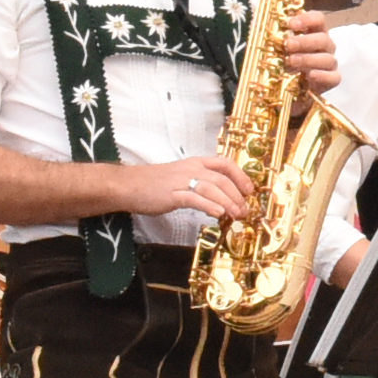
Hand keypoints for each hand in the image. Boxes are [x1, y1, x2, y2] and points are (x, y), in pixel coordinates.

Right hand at [124, 156, 253, 219]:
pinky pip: (195, 199)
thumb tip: (221, 199)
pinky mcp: (172, 194)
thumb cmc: (154, 184)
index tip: (249, 190)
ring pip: (212, 189)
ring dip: (228, 203)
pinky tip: (218, 214)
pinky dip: (209, 206)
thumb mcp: (181, 177)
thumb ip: (200, 184)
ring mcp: (181, 181)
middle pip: (222, 179)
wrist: (127, 185)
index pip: (224, 163)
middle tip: (245, 210)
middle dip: (237, 195)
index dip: (240, 176)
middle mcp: (190, 169)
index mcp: (195, 163)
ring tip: (236, 214)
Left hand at [283, 11, 339, 97]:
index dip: (307, 19)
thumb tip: (265, 24)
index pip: (318, 19)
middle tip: (288, 45)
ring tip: (291, 62)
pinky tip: (310, 75)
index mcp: (314, 32)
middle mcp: (325, 46)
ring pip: (327, 59)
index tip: (290, 24)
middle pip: (323, 39)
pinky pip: (334, 77)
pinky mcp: (332, 80)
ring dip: (308, 59)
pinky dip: (322, 76)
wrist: (288, 88)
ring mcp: (330, 63)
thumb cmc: (283, 61)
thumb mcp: (276, 46)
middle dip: (305, 41)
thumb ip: (275, 35)